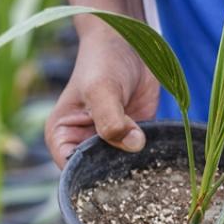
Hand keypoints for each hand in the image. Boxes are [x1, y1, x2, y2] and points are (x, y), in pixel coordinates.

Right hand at [45, 26, 160, 166]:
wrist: (128, 42)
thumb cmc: (103, 62)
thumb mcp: (102, 89)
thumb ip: (111, 120)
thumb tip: (133, 144)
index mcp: (62, 137)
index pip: (71, 172)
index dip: (88, 181)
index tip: (112, 180)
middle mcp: (83, 144)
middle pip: (97, 176)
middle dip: (116, 180)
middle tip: (137, 179)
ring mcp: (110, 143)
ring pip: (122, 170)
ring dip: (136, 171)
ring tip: (151, 173)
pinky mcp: (134, 138)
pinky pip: (142, 158)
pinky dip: (151, 161)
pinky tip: (162, 163)